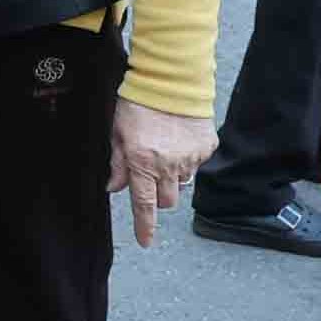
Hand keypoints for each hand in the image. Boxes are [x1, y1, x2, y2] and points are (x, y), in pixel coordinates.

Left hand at [109, 99, 212, 242]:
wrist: (171, 78)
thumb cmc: (138, 102)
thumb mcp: (118, 133)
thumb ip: (117, 164)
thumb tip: (113, 187)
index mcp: (142, 164)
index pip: (144, 204)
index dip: (145, 226)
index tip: (146, 241)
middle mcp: (168, 165)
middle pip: (167, 200)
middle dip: (159, 196)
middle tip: (151, 177)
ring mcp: (190, 157)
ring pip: (182, 183)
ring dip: (173, 176)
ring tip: (165, 151)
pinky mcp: (206, 146)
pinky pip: (196, 163)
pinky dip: (187, 158)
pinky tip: (179, 139)